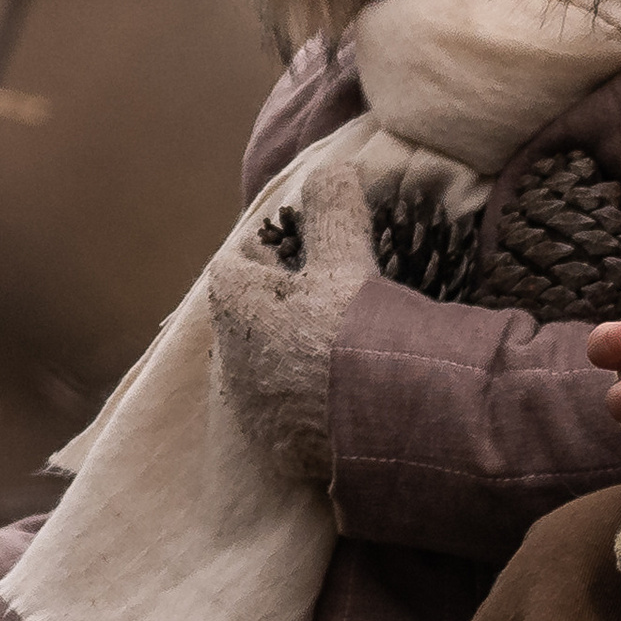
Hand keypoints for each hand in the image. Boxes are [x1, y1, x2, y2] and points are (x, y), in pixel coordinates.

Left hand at [207, 150, 374, 485]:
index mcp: (237, 310)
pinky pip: (283, 413)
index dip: (263, 252)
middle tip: (322, 297)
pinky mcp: (281, 451)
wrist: (389, 423)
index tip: (297, 250)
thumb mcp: (347, 258)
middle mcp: (233, 363)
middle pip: (244, 320)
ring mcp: (255, 413)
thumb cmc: (358, 330)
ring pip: (260, 368)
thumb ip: (332, 210)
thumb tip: (330, 169)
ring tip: (335, 349)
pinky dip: (304, 399)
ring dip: (287, 355)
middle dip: (274, 307)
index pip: (231, 265)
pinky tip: (341, 396)